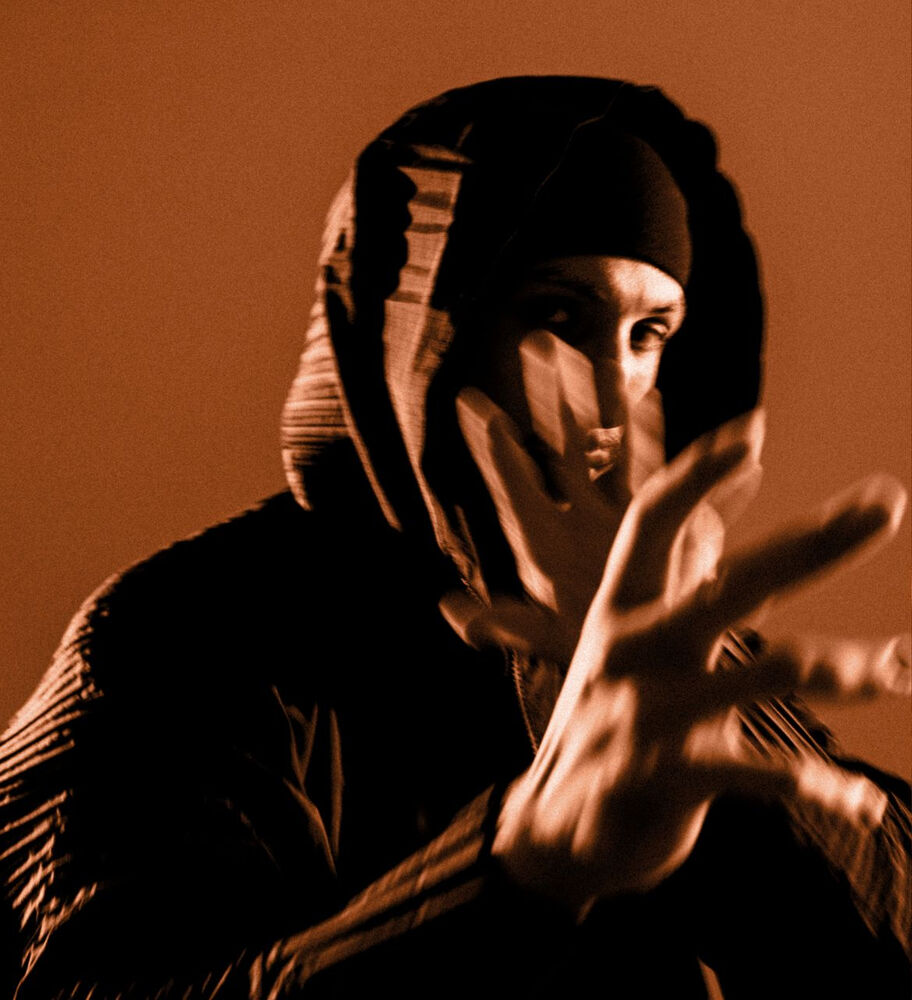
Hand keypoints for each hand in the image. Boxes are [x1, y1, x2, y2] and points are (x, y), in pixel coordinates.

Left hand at [445, 331, 756, 661]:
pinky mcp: (659, 515)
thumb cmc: (587, 645)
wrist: (647, 654)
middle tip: (535, 341)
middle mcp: (577, 514)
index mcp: (542, 539)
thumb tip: (451, 610)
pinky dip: (658, 440)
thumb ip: (503, 626)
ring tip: (594, 355)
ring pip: (611, 444)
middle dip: (551, 396)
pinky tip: (655, 402)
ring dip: (604, 401)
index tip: (471, 403)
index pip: (513, 481)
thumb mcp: (543, 639)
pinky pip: (657, 469)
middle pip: (561, 445)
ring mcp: (617, 509)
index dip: (493, 445)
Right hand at [487, 411, 907, 913]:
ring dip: (835, 669)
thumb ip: (687, 583)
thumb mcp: (630, 647)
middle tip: (885, 504)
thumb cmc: (612, 722)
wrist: (555, 829)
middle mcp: (631, 650)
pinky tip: (863, 802)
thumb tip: (737, 516)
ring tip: (894, 669)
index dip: (697, 474)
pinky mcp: (666, 780)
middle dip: (809, 545)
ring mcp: (646, 715)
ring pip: (758, 676)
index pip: (651, 524)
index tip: (754, 431)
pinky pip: (760, 777)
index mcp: (618, 609)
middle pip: (726, 586)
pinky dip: (819, 788)